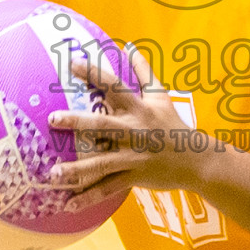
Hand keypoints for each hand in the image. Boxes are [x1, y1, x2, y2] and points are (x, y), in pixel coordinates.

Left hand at [45, 47, 195, 211]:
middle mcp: (134, 131)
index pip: (114, 86)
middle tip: (53, 119)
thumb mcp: (161, 96)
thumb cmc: (174, 125)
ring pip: (101, 163)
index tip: (71, 62)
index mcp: (139, 109)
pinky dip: (89, 197)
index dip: (93, 73)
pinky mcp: (134, 177)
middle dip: (78, 122)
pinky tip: (68, 203)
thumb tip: (130, 46)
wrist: (197, 160)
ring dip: (76, 169)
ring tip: (52, 173)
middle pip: (102, 124)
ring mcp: (133, 156)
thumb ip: (144, 71)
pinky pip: (108, 188)